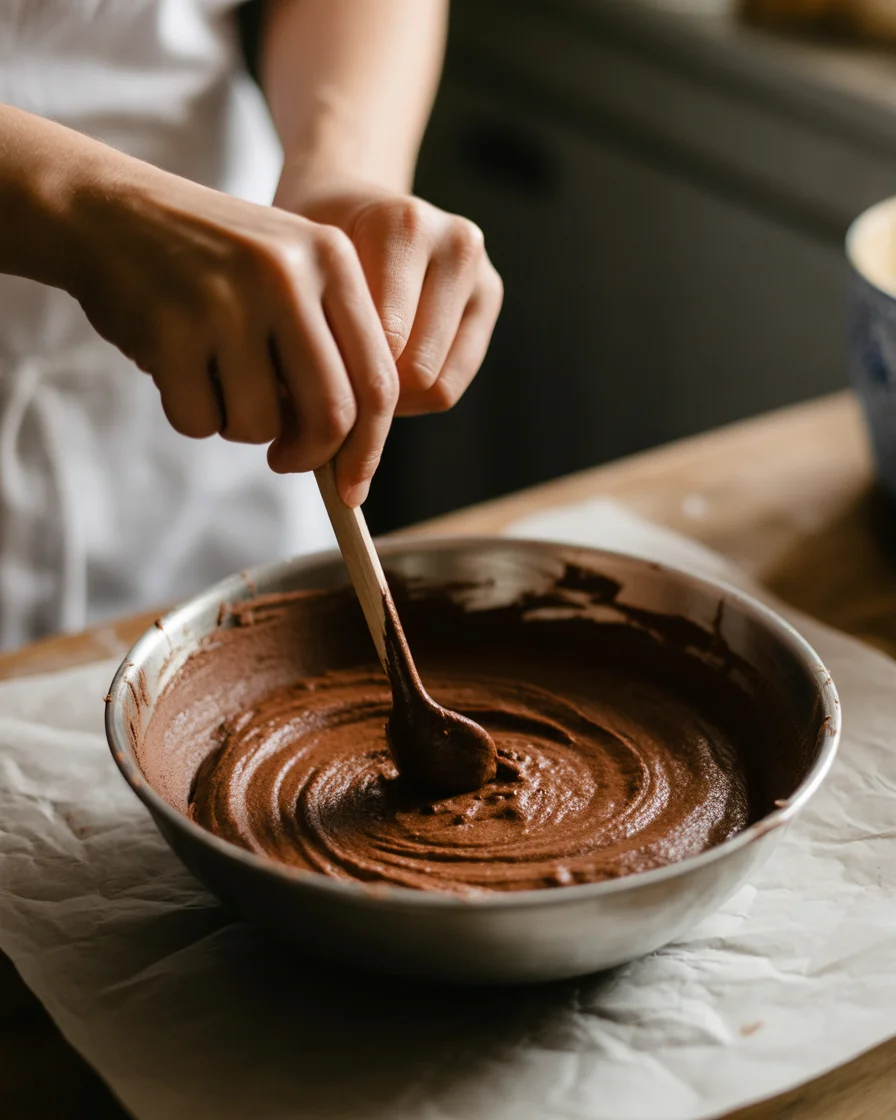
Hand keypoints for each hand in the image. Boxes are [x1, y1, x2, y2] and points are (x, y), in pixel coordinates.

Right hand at [68, 165, 400, 505]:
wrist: (109, 210)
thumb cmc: (213, 262)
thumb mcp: (289, 274)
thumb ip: (330, 348)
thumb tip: (352, 453)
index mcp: (331, 259)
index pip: (378, 381)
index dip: (369, 448)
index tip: (352, 487)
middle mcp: (286, 275)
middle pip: (331, 414)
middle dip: (311, 457)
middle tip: (287, 460)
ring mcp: (226, 301)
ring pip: (262, 425)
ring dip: (239, 427)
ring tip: (217, 381)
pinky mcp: (169, 329)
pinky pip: (200, 421)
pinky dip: (192, 416)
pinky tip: (177, 369)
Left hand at [274, 175, 503, 415]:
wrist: (345, 198)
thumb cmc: (308, 244)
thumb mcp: (292, 275)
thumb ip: (308, 329)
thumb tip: (314, 422)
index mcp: (402, 225)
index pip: (383, 342)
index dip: (340, 377)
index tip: (300, 389)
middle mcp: (454, 242)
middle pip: (416, 370)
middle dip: (368, 392)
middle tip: (326, 392)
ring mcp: (480, 270)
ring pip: (439, 386)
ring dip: (392, 399)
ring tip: (353, 382)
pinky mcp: (490, 296)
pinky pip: (453, 384)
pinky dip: (416, 396)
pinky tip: (383, 377)